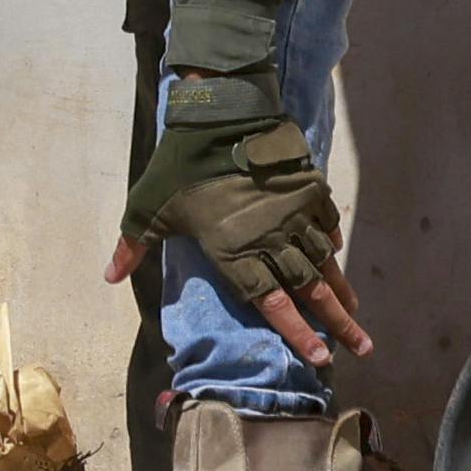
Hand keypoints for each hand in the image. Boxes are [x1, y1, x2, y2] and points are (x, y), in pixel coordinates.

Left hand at [114, 101, 373, 368]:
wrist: (220, 113)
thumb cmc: (179, 165)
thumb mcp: (146, 207)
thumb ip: (132, 246)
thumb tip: (108, 277)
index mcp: (234, 251)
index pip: (271, 303)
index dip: (298, 332)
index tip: (321, 357)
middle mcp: (272, 239)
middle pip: (310, 289)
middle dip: (338, 322)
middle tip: (363, 347)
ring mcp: (294, 214)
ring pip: (324, 261)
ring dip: (340, 289)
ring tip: (356, 313)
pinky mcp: (308, 189)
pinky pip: (326, 224)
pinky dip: (332, 243)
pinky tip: (337, 258)